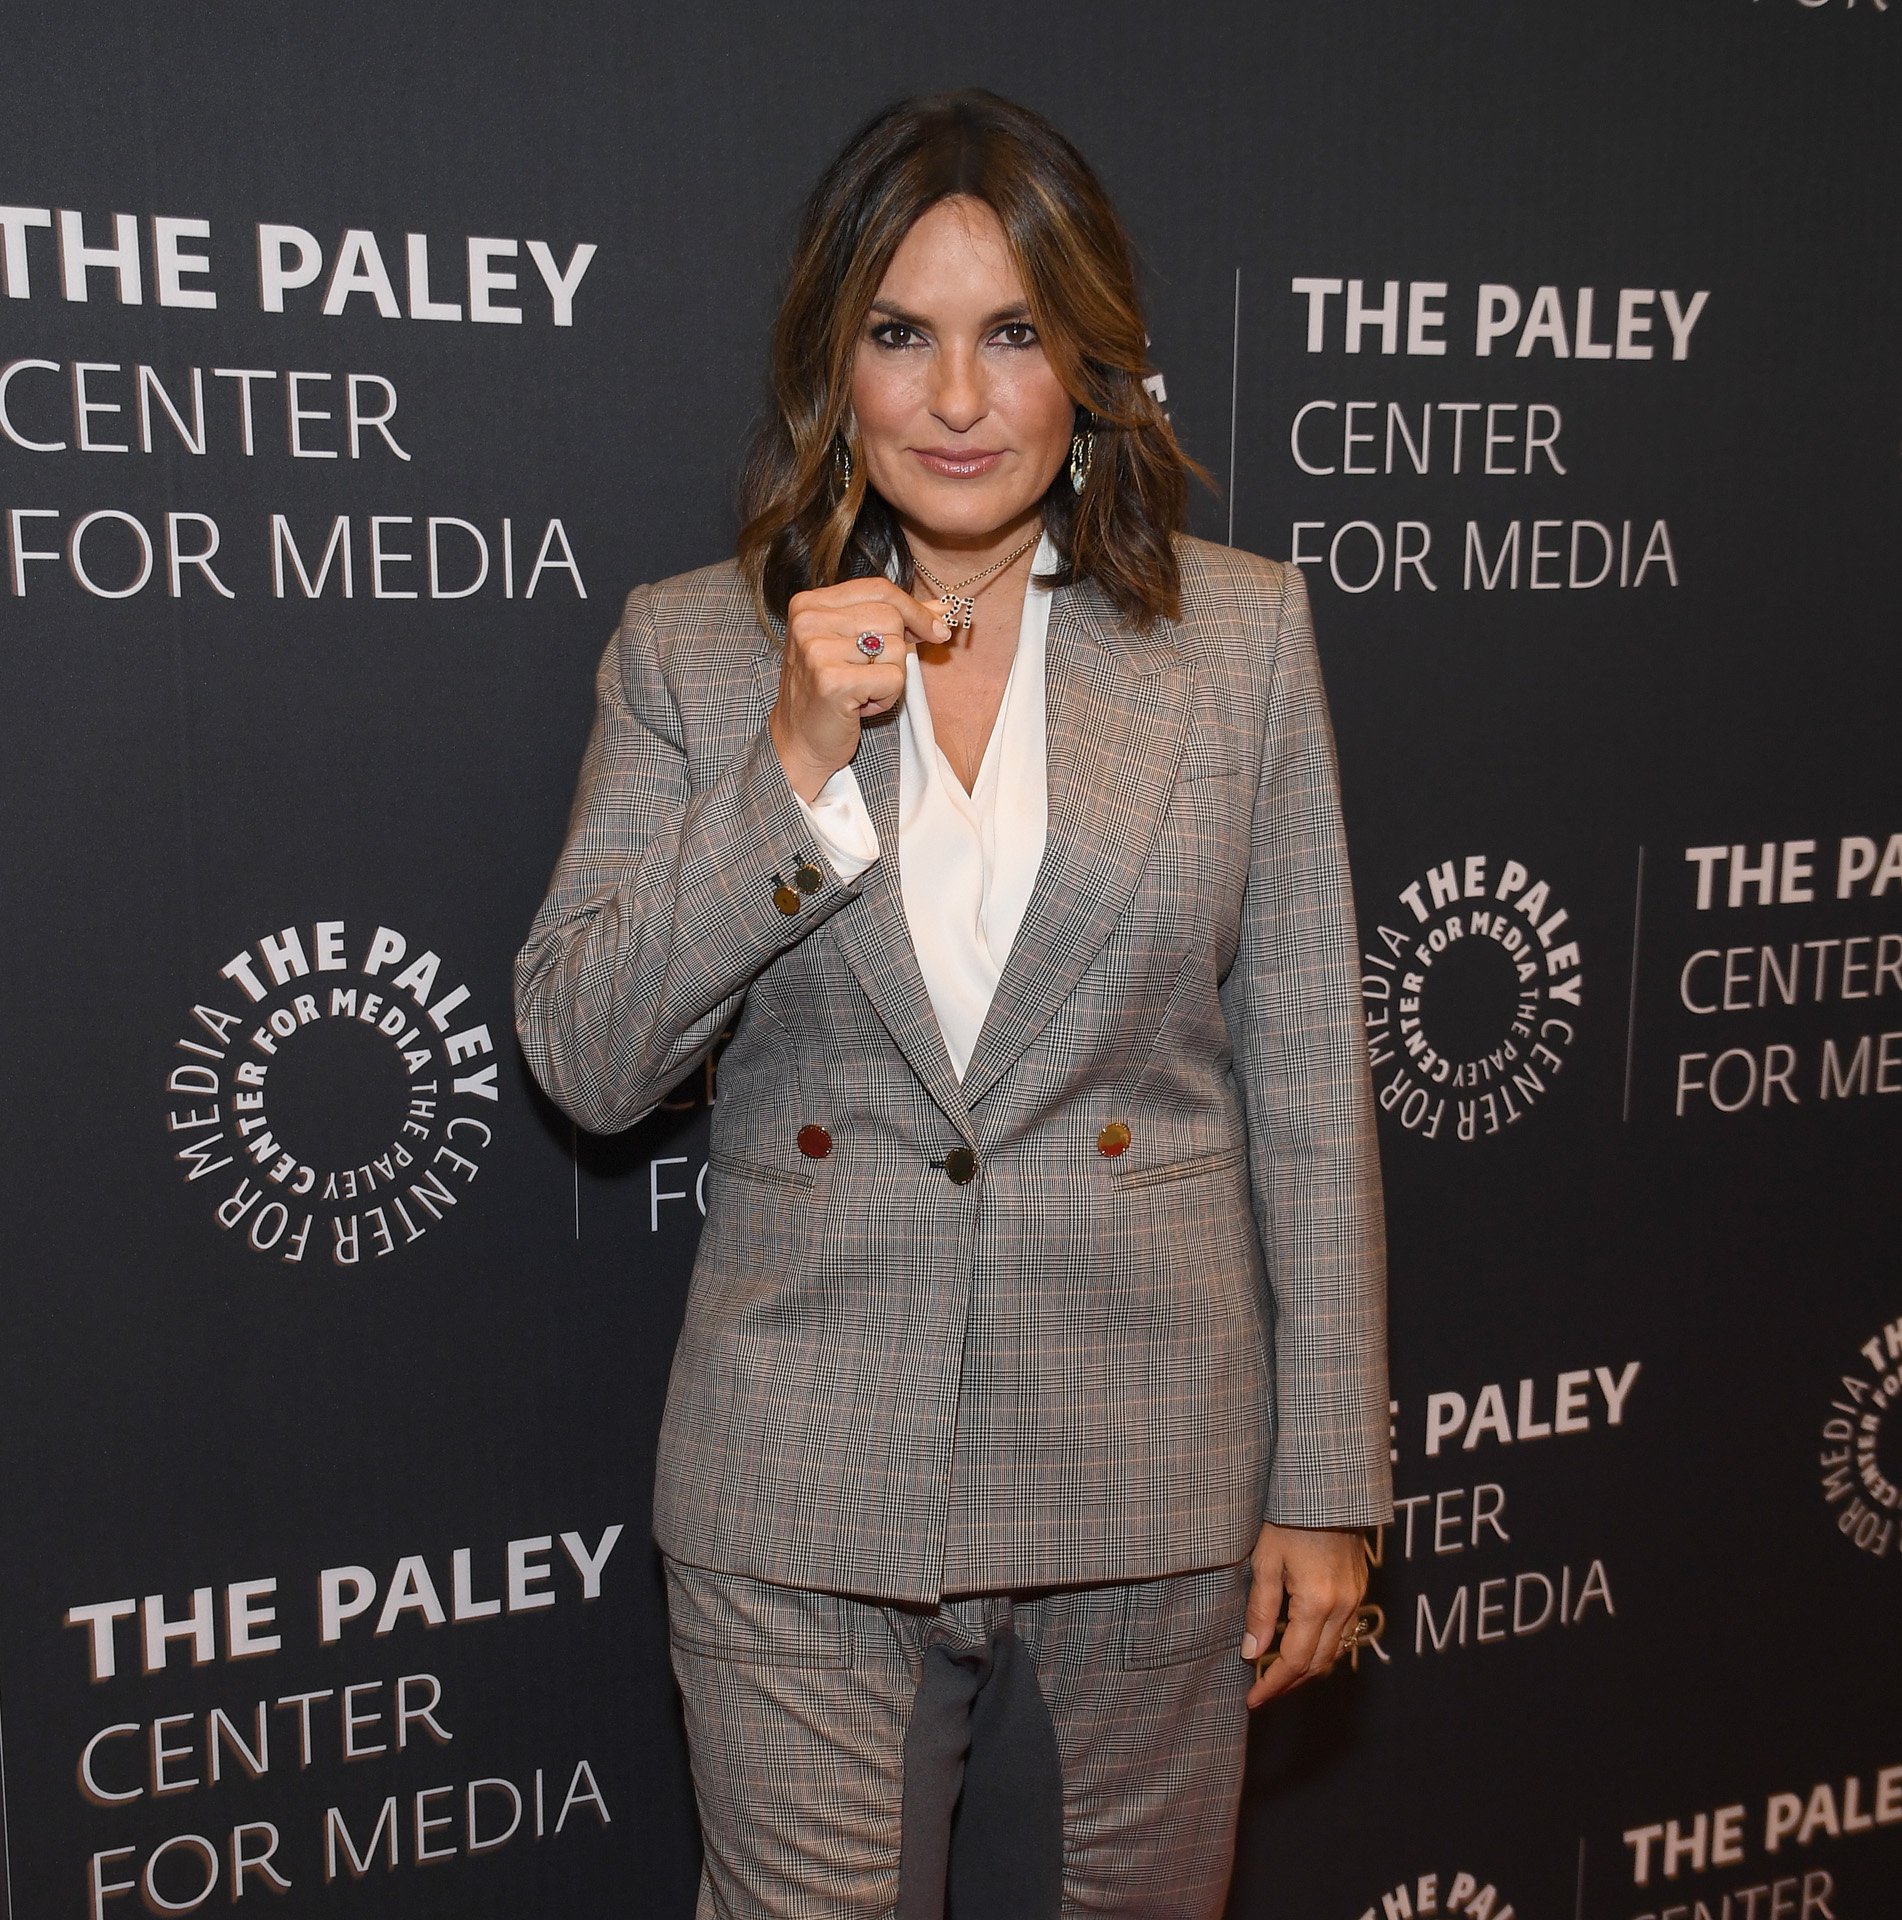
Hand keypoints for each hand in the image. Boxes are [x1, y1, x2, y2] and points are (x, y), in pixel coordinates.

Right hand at [768, 578, 949, 800]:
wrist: (799, 742)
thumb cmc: (828, 693)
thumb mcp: (853, 646)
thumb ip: (893, 620)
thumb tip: (941, 607)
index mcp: (810, 604)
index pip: (878, 589)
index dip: (913, 609)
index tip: (934, 628)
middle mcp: (809, 621)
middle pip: (891, 615)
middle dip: (898, 649)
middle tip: (874, 675)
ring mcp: (818, 650)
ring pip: (896, 647)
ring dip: (890, 677)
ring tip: (861, 691)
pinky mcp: (833, 681)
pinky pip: (894, 678)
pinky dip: (887, 697)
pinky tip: (860, 705)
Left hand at [1241, 1521, 1367, 1707]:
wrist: (1326, 1489)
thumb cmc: (1288, 1517)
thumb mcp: (1265, 1561)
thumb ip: (1260, 1611)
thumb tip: (1252, 1654)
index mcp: (1317, 1603)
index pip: (1294, 1662)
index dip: (1272, 1685)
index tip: (1252, 1699)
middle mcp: (1343, 1607)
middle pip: (1318, 1664)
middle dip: (1289, 1683)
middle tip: (1262, 1691)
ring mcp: (1356, 1598)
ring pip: (1334, 1652)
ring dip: (1307, 1668)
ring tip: (1277, 1674)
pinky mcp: (1359, 1587)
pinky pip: (1344, 1632)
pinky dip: (1322, 1647)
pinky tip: (1301, 1644)